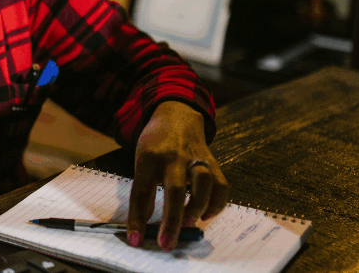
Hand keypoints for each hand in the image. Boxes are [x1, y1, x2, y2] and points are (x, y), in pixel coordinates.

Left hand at [126, 101, 228, 249]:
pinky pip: (221, 185)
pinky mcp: (213, 162)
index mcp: (149, 157)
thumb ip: (143, 190)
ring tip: (187, 224)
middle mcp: (174, 157)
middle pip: (174, 189)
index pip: (141, 191)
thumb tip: (144, 224)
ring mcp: (196, 158)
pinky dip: (216, 204)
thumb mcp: (141, 161)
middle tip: (166, 243)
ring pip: (204, 182)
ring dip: (197, 207)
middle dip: (171, 220)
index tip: (136, 240)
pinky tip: (204, 215)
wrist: (176, 115)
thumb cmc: (155, 145)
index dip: (137, 218)